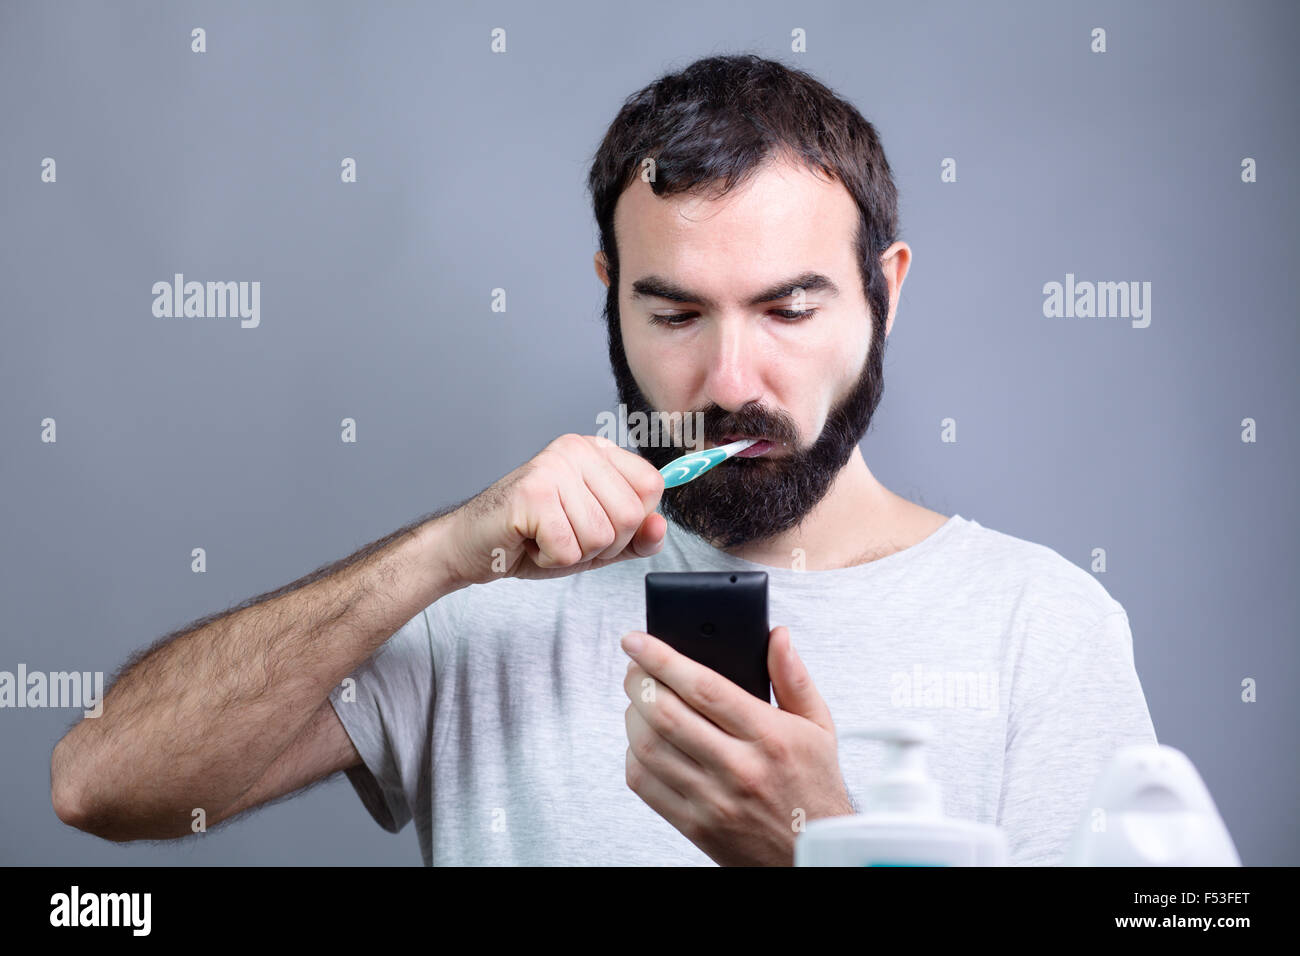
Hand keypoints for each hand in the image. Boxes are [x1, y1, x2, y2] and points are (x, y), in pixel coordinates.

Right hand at [443, 433, 665, 584]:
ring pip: (602, 536)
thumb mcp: (598, 542)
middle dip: (602, 544)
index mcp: (597, 451)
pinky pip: (570, 548)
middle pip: (631, 515)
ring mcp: (553, 467)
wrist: (472, 545)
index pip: (652, 486)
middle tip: (565, 535)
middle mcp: (576, 449)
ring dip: (574, 553)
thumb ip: (637, 537)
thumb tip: (659, 526)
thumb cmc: (532, 538)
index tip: (594, 524)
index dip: (632, 522)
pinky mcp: (532, 494)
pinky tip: (531, 543)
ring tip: (546, 537)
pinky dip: (551, 560)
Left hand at [621, 625, 852, 865]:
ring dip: (632, 715)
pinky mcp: (693, 825)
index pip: (704, 687)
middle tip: (634, 666)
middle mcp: (738, 768)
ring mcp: (712, 800)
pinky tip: (643, 739)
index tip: (636, 641)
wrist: (809, 854)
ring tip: (638, 699)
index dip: (662, 658)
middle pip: (665, 714)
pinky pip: (644, 783)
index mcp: (769, 737)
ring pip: (648, 747)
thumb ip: (794, 678)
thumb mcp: (818, 727)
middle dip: (638, 681)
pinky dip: (632, 754)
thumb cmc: (814, 787)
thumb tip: (778, 636)